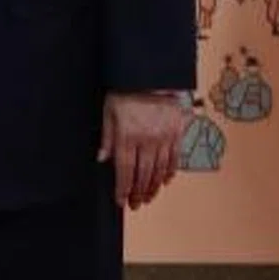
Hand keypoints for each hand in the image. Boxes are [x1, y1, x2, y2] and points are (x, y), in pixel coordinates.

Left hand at [97, 92, 189, 209]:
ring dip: (154, 187)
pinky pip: (175, 158)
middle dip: (138, 193)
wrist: (152, 75)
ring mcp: (163, 138)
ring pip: (159, 171)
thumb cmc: (126, 91)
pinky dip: (170, 172)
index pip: (124, 171)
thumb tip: (101, 158)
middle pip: (142, 175)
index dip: (122, 189)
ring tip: (149, 197)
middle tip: (136, 204)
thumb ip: (107, 137)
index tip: (120, 201)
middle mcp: (146, 140)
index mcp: (127, 136)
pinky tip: (166, 181)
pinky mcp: (176, 133)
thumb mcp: (109, 111)